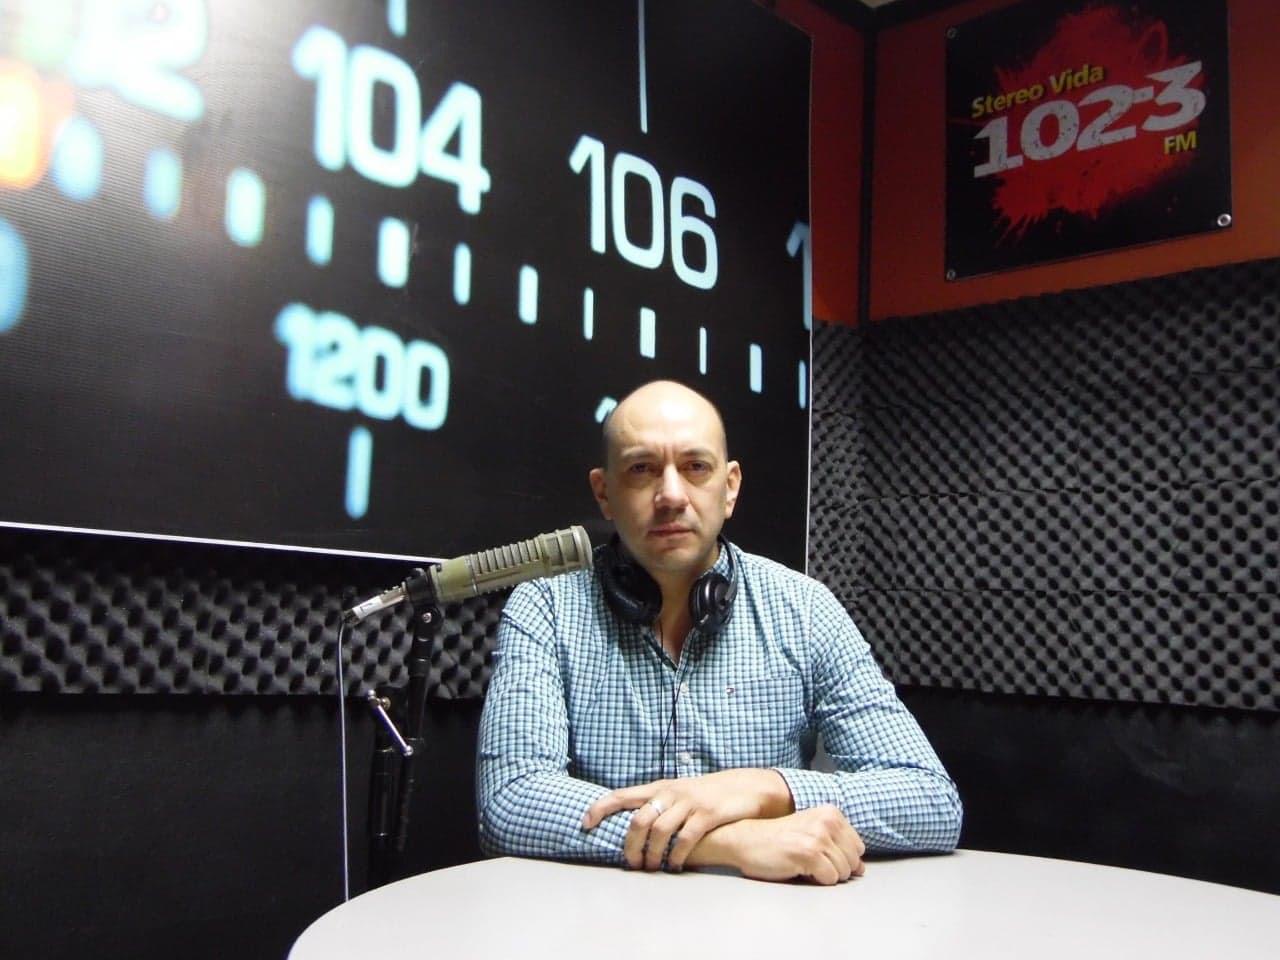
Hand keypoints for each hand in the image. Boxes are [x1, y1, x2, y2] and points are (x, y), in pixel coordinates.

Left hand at [581, 769, 793, 870]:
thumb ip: (658, 805)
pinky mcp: (707, 814)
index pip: (621, 794)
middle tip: (631, 864)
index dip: (600, 807)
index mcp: (659, 787)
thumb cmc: (707, 795)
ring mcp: (689, 802)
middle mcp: (671, 792)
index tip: (585, 823)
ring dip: (652, 855)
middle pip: (638, 820)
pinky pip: (684, 839)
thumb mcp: (679, 793)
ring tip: (652, 869)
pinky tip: (675, 866)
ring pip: (659, 831)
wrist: (745, 787)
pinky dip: (676, 856)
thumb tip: (631, 827)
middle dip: (630, 846)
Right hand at [687, 806, 865, 884]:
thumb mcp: (812, 833)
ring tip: (804, 864)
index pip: (858, 848)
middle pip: (854, 862)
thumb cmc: (778, 839)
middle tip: (812, 862)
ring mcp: (819, 836)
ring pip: (843, 872)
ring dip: (825, 875)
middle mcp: (828, 822)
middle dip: (836, 869)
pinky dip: (816, 880)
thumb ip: (838, 846)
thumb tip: (861, 869)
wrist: (747, 839)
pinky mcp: (809, 853)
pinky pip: (829, 879)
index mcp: (831, 813)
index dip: (842, 858)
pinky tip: (799, 868)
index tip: (821, 855)